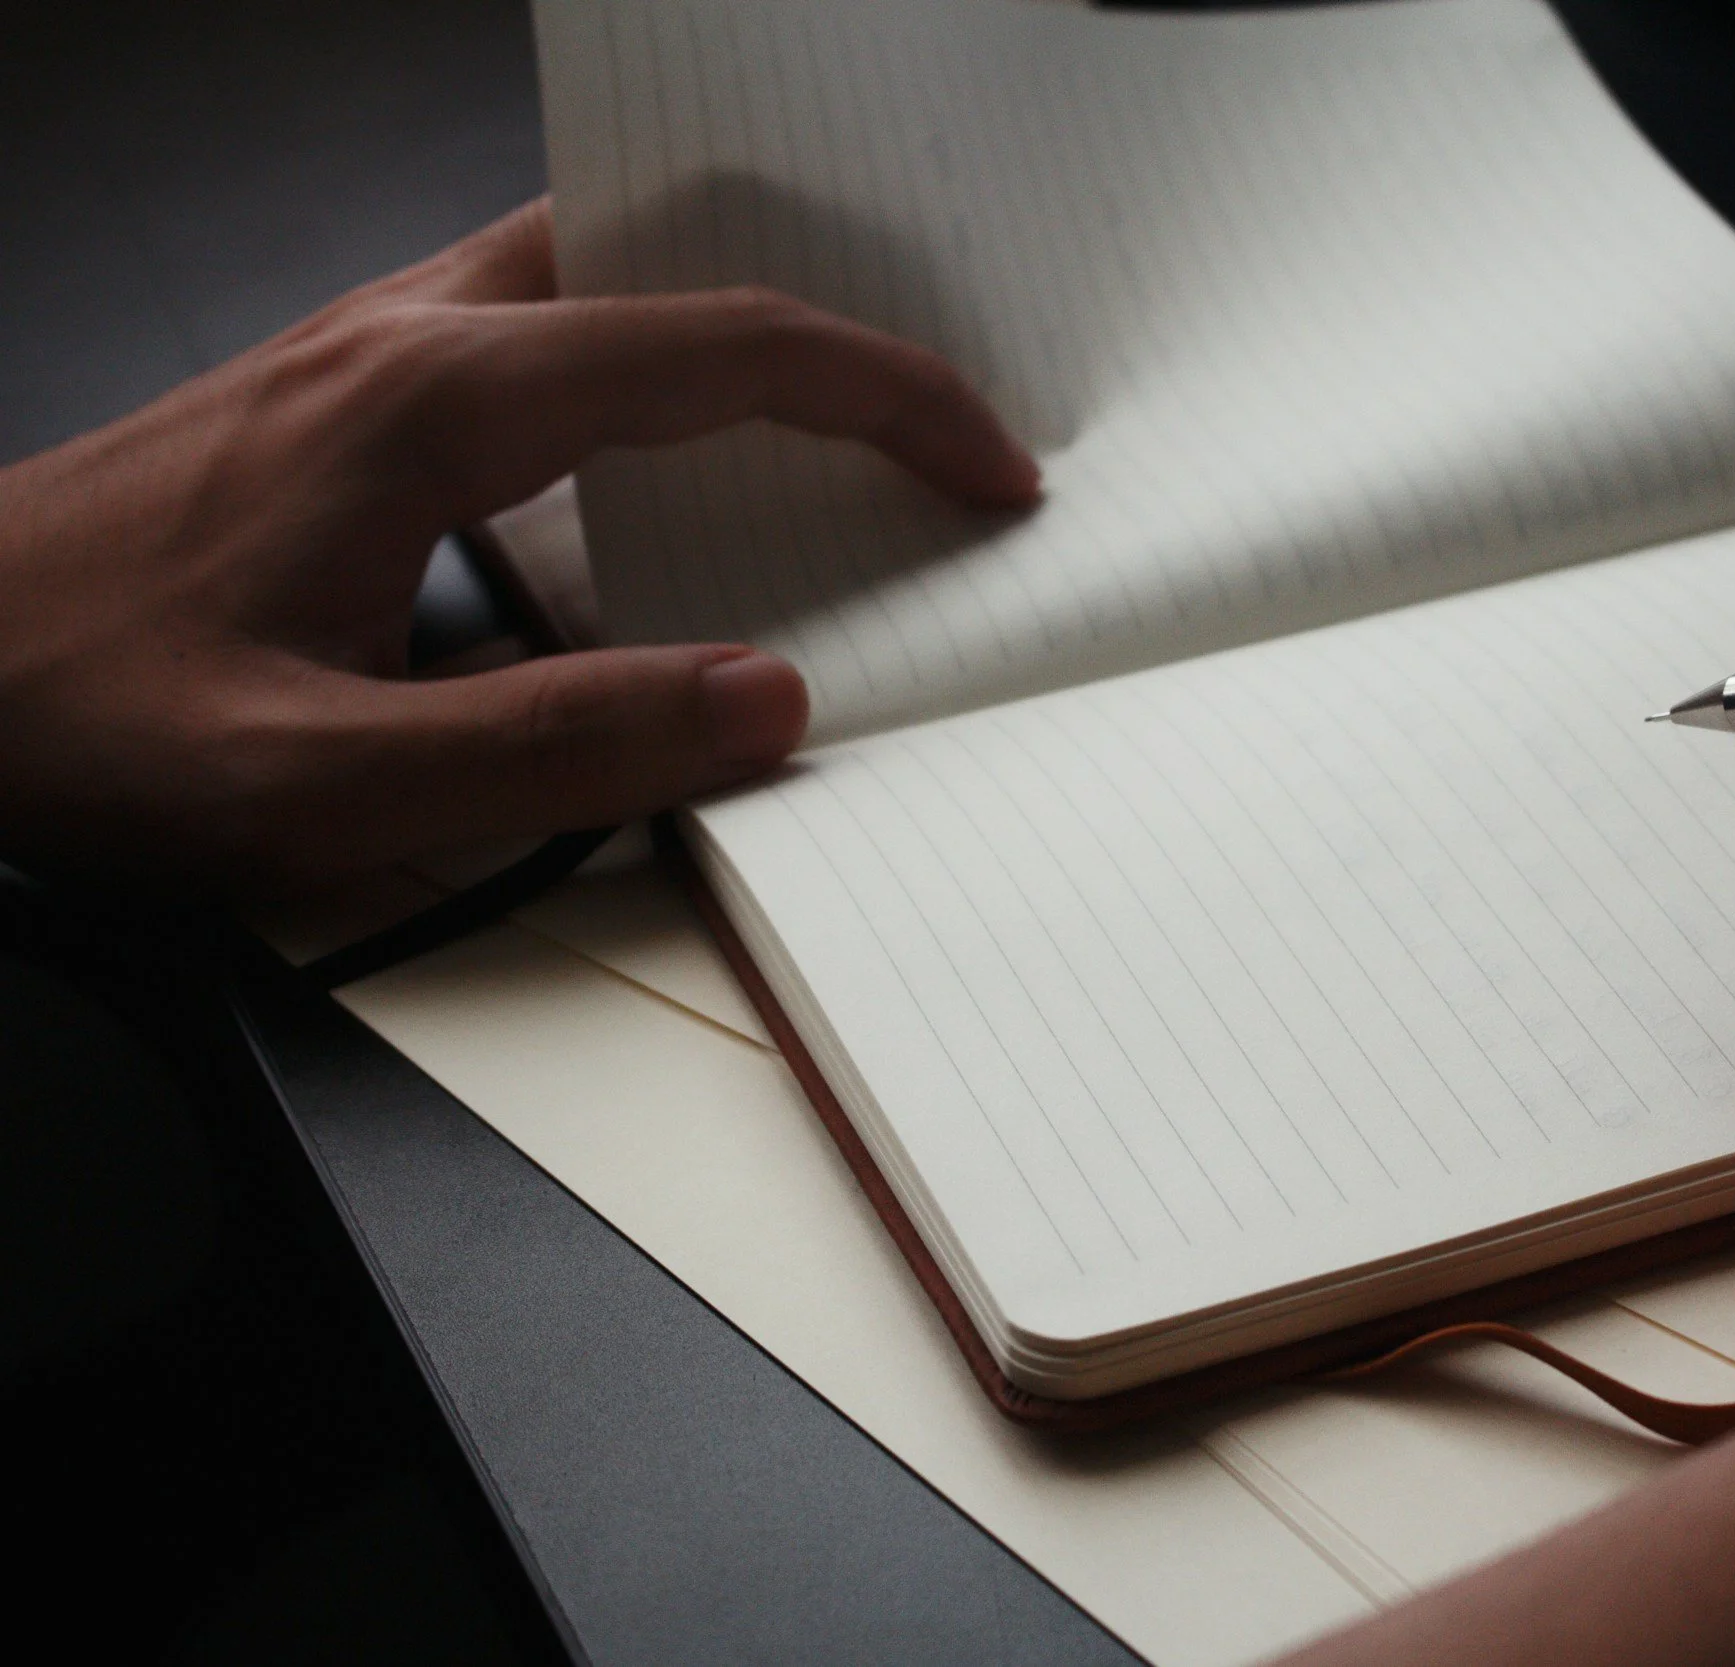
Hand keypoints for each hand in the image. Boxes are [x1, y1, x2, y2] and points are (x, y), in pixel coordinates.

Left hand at [0, 198, 1038, 892]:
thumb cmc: (77, 716)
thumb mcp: (316, 785)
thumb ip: (551, 750)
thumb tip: (759, 704)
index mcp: (431, 405)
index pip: (723, 347)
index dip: (888, 398)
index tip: (986, 462)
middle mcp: (402, 339)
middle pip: (671, 264)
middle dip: (829, 320)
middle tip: (929, 408)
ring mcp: (360, 351)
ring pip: (597, 276)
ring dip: (726, 324)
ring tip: (825, 420)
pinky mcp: (333, 396)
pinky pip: (532, 330)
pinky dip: (637, 365)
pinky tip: (645, 472)